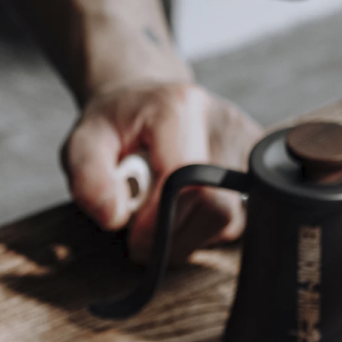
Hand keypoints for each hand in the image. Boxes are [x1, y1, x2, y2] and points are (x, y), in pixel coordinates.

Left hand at [63, 82, 262, 263]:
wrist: (145, 102)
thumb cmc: (115, 127)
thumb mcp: (83, 145)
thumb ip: (88, 180)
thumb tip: (114, 218)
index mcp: (178, 108)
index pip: (184, 183)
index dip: (159, 224)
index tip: (134, 239)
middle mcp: (221, 120)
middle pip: (215, 208)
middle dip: (175, 237)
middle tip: (144, 238)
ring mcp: (246, 142)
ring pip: (232, 221)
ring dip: (191, 236)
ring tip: (163, 218)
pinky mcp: (258, 164)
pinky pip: (242, 219)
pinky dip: (209, 230)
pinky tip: (187, 212)